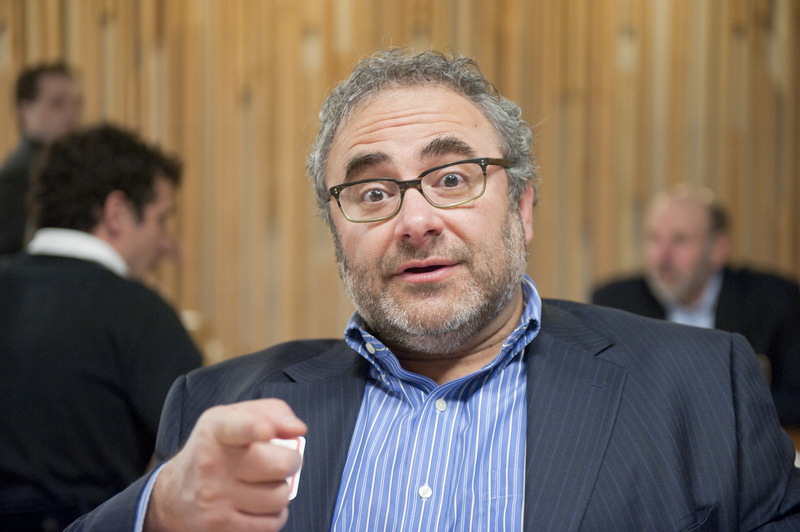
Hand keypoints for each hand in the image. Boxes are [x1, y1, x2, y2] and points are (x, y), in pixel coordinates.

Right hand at [144, 399, 306, 531]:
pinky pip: (272, 523)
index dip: (254, 427)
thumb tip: (298, 429)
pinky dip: (274, 514)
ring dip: (281, 490)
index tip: (265, 430)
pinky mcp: (222, 527)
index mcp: (217, 430)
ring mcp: (216, 499)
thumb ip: (272, 413)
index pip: (237, 427)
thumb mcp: (234, 418)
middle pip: (279, 464)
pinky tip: (260, 504)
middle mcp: (213, 464)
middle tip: (281, 461)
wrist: (174, 496)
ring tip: (264, 483)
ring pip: (280, 496)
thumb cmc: (216, 450)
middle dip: (291, 462)